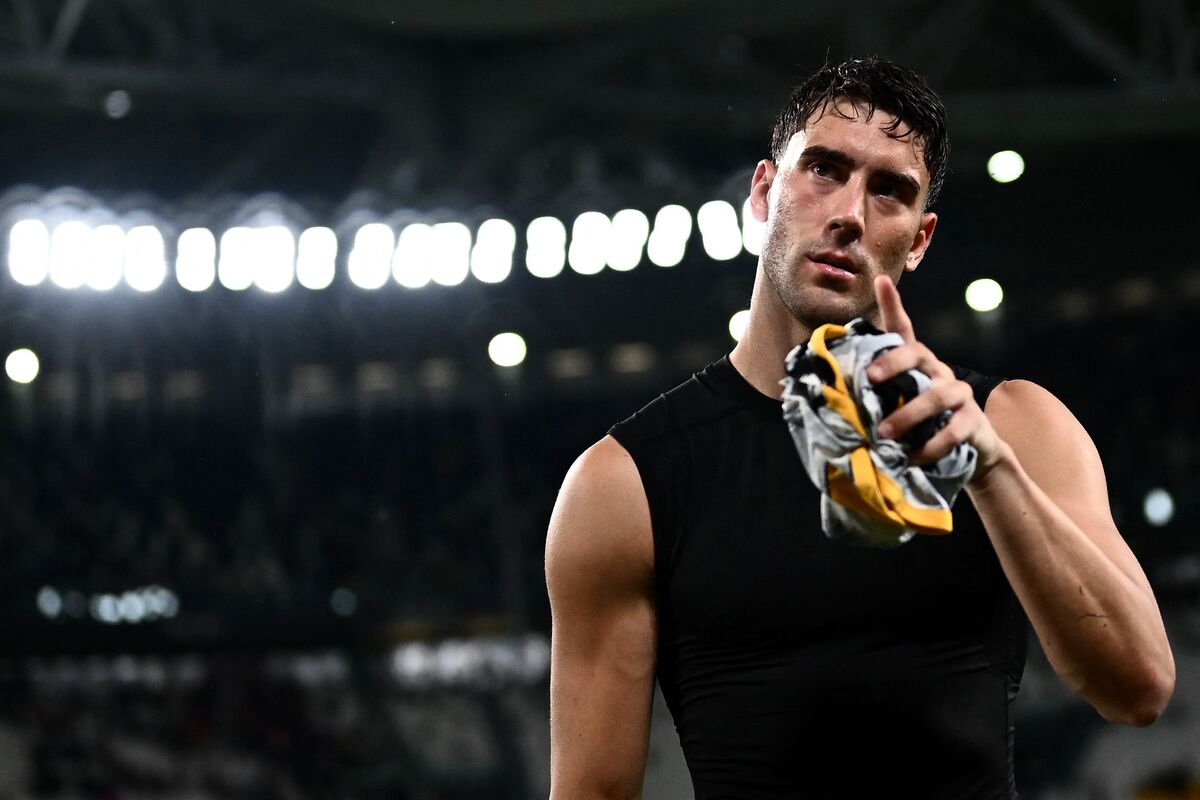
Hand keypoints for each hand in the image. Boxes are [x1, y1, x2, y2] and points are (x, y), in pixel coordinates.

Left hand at [867, 275, 1006, 481]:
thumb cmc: (919, 421)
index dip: (892, 305)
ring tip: (884, 434)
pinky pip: (955, 430)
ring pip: (937, 395)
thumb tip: (825, 392)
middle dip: (893, 364)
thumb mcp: (895, 403)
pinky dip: (931, 446)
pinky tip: (911, 458)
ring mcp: (959, 394)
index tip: (880, 282)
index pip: (903, 329)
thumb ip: (871, 394)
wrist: (969, 448)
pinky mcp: (973, 421)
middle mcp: (937, 371)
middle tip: (870, 379)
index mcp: (916, 364)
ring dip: (909, 415)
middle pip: (919, 354)